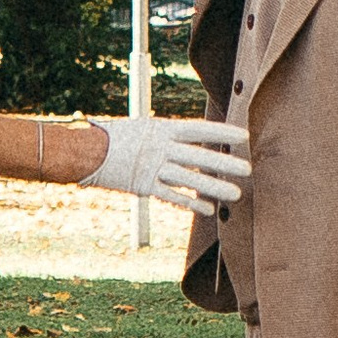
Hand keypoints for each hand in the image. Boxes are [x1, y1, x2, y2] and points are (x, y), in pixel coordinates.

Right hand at [75, 114, 251, 213]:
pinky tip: (208, 210)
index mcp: (163, 128)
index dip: (222, 132)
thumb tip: (194, 140)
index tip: (243, 135)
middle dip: (225, 163)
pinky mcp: (146, 186)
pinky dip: (191, 203)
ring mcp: (154, 168)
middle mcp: (162, 148)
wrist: (89, 152)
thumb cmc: (119, 136)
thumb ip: (169, 135)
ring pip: (190, 179)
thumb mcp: (146, 127)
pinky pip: (172, 196)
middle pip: (199, 156)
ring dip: (214, 188)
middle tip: (248, 169)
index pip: (199, 129)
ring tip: (236, 194)